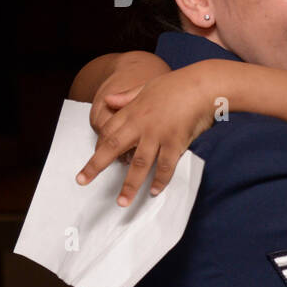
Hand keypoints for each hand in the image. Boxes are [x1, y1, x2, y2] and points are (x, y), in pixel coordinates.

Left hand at [75, 63, 219, 206]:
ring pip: (139, 164)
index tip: (92, 161)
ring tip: (122, 202)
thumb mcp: (147, 86)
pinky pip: (166, 166)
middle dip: (96, 166)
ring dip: (130, 185)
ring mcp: (158, 135)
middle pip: (113, 147)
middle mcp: (141, 125)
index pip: (108, 132)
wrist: (203, 86)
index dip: (98, 148)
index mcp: (133, 111)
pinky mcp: (176, 143)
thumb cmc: (178, 84)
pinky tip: (154, 191)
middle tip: (82, 181)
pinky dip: (160, 180)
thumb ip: (126, 96)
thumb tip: (107, 100)